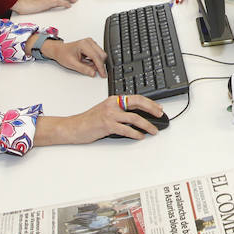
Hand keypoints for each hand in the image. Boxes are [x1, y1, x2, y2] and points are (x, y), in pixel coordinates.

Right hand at [35, 95, 163, 145]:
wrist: (74, 127)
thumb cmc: (90, 121)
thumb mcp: (106, 111)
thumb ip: (120, 111)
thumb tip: (138, 117)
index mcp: (114, 99)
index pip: (136, 98)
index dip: (150, 103)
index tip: (158, 108)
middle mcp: (113, 104)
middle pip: (138, 104)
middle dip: (152, 109)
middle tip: (160, 116)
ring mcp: (110, 114)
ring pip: (135, 118)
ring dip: (147, 125)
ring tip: (153, 131)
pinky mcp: (107, 125)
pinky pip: (126, 129)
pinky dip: (136, 134)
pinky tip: (140, 136)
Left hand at [43, 37, 107, 77]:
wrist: (59, 50)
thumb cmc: (63, 54)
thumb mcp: (72, 64)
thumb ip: (83, 69)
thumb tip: (93, 73)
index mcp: (84, 44)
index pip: (96, 57)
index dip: (100, 67)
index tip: (103, 74)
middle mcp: (89, 42)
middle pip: (101, 55)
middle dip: (98, 64)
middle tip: (91, 70)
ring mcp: (91, 43)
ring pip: (101, 55)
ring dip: (96, 62)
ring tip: (85, 63)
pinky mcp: (92, 45)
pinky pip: (99, 54)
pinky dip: (95, 60)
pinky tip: (87, 61)